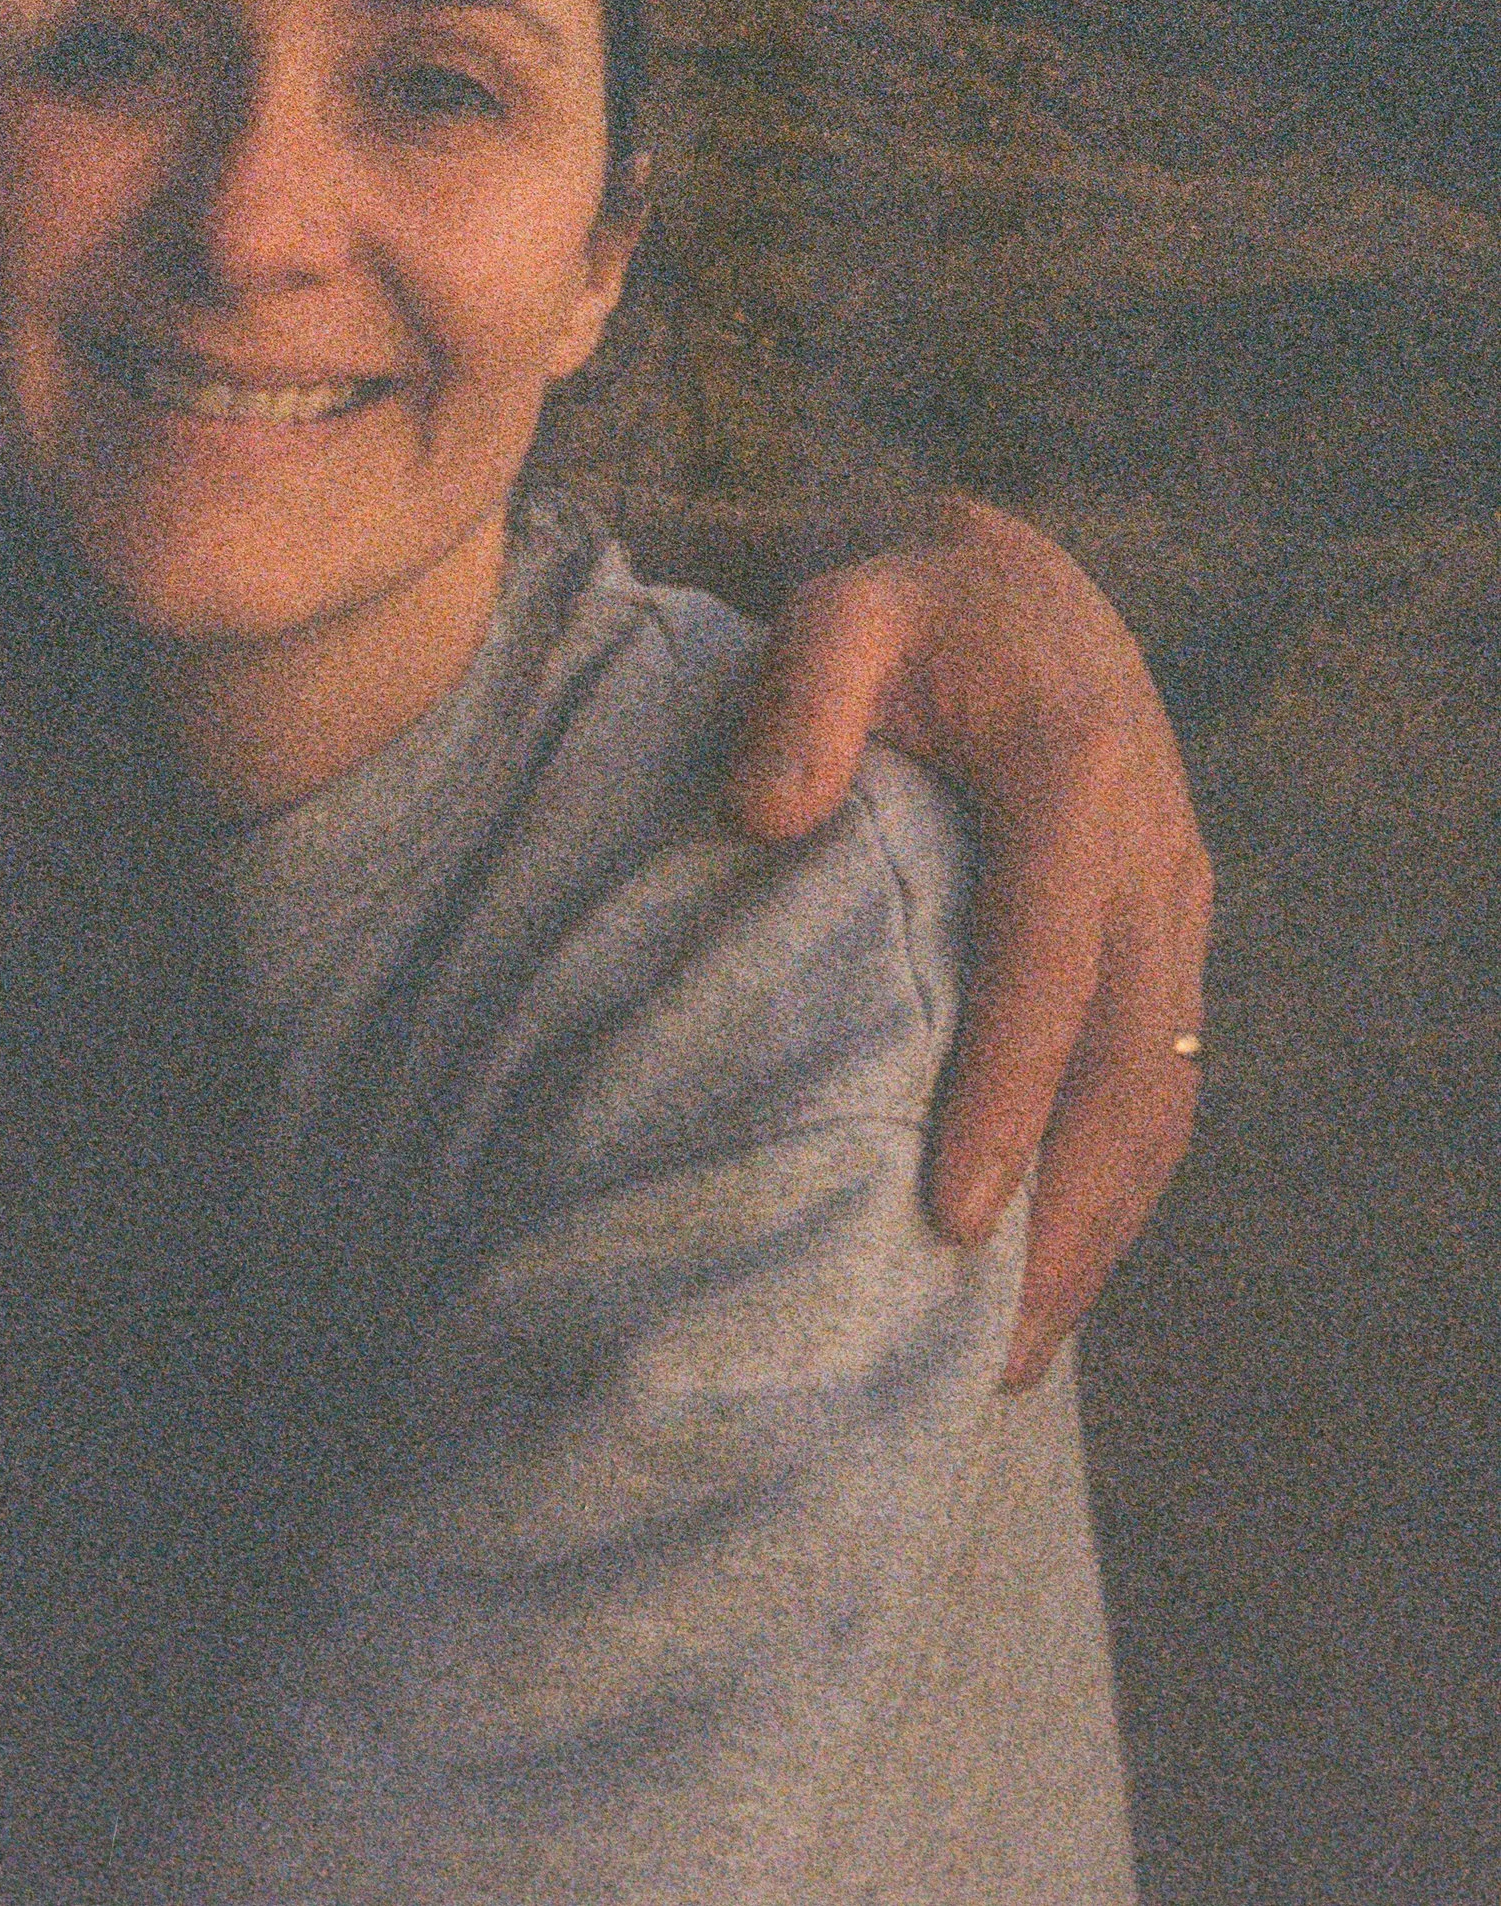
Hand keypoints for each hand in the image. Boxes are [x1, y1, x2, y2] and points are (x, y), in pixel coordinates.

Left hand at [722, 495, 1210, 1388]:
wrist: (1016, 586)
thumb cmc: (901, 607)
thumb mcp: (836, 608)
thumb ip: (801, 694)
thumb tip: (765, 815)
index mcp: (1076, 777)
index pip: (1049, 962)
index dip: (1008, 1093)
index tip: (952, 1217)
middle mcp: (1153, 854)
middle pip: (1132, 1068)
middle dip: (1066, 1218)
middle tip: (977, 1349)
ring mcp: (1175, 904)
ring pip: (1162, 1098)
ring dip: (1100, 1232)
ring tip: (1006, 1354)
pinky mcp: (1169, 942)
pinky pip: (1161, 1085)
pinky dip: (1113, 1190)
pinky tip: (1041, 1275)